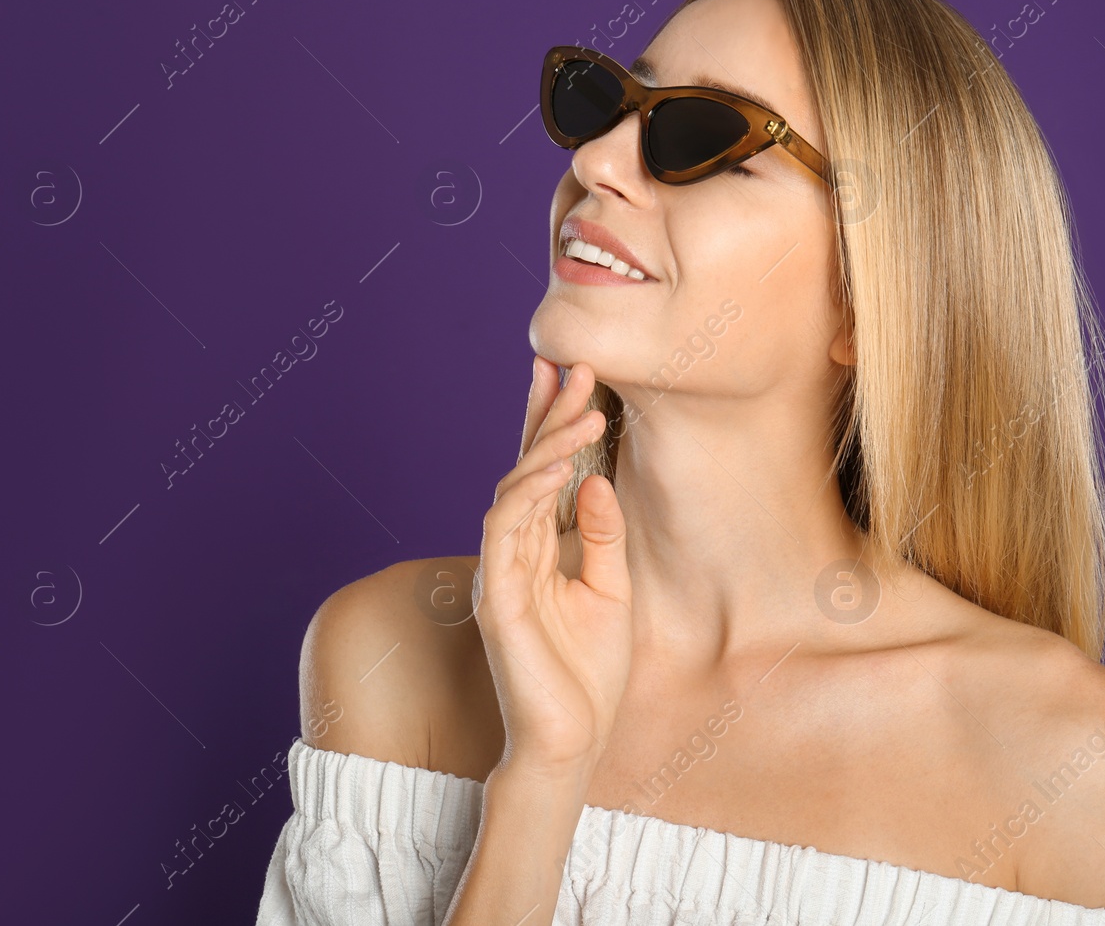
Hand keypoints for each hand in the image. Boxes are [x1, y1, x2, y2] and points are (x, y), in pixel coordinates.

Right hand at [475, 356, 632, 782]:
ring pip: (513, 489)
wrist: (572, 740)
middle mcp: (512, 552)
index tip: (575, 375)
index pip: (542, 474)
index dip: (553, 424)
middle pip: (524, 468)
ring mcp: (499, 571)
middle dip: (549, 415)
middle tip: (578, 365)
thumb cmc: (588, 673)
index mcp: (538, 549)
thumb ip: (601, 536)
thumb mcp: (611, 590)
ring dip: (548, 446)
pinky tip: (560, 466)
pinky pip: (504, 529)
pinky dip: (530, 492)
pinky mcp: (494, 595)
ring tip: (587, 409)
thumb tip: (598, 478)